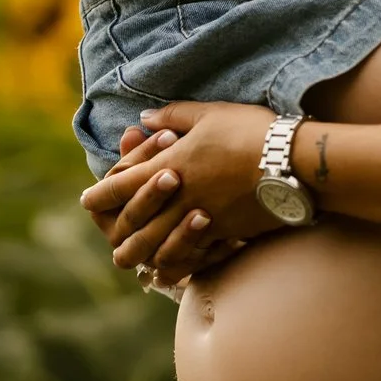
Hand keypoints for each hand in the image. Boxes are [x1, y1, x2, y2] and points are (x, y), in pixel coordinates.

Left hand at [76, 101, 274, 268]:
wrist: (293, 163)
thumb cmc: (252, 132)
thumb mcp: (210, 114)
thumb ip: (173, 117)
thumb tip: (143, 120)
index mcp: (168, 165)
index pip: (119, 186)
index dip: (99, 194)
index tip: (88, 199)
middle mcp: (177, 198)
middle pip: (131, 226)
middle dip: (116, 231)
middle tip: (110, 235)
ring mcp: (199, 219)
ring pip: (155, 248)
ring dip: (140, 253)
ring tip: (132, 257)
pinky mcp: (222, 234)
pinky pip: (188, 257)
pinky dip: (175, 262)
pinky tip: (171, 265)